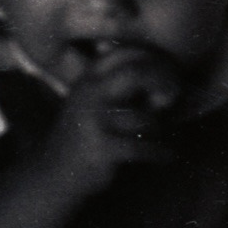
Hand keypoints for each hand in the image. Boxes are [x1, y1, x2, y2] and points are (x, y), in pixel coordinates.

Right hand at [33, 46, 182, 190]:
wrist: (52, 175)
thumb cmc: (84, 136)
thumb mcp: (94, 103)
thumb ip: (120, 86)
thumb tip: (166, 74)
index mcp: (88, 79)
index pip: (124, 52)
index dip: (153, 58)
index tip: (170, 72)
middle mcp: (89, 95)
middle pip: (135, 73)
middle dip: (162, 79)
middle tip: (175, 94)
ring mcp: (94, 121)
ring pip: (143, 117)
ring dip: (160, 128)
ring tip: (162, 136)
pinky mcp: (101, 148)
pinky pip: (142, 147)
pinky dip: (161, 152)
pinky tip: (167, 156)